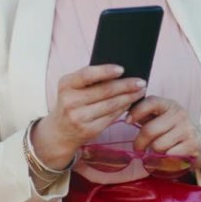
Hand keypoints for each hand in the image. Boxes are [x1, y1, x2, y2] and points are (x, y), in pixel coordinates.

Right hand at [32, 65, 146, 168]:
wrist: (59, 132)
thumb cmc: (71, 103)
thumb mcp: (72, 88)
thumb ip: (89, 80)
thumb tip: (121, 72)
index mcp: (66, 84)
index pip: (87, 75)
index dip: (105, 71)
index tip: (122, 69)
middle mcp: (70, 101)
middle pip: (104, 91)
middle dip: (126, 86)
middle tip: (141, 82)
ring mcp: (79, 117)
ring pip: (111, 105)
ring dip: (129, 97)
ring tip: (140, 91)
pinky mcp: (88, 130)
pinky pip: (111, 117)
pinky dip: (123, 109)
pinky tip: (131, 103)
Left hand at [127, 96, 200, 167]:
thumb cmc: (177, 132)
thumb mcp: (164, 120)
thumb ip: (148, 117)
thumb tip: (128, 117)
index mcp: (170, 105)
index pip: (151, 102)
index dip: (136, 111)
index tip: (127, 121)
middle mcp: (180, 114)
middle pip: (149, 130)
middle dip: (139, 143)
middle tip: (138, 149)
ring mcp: (187, 129)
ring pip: (157, 146)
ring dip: (154, 154)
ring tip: (159, 153)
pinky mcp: (192, 145)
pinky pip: (168, 157)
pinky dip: (164, 161)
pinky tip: (169, 159)